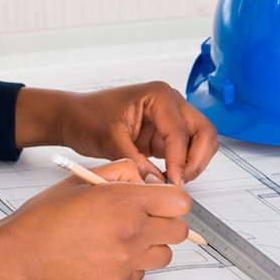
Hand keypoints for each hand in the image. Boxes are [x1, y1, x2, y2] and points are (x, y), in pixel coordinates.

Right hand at [0, 171, 190, 279]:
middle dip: (166, 222)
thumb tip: (145, 178)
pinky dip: (133, 265)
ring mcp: (127, 260)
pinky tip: (109, 254)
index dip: (171, 199)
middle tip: (144, 219)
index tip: (160, 200)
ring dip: (152, 245)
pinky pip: (142, 273)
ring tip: (124, 237)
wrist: (22, 253)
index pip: (180, 202)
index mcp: (126, 202)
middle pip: (180, 230)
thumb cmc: (46, 217)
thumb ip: (121, 171)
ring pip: (165, 254)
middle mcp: (132, 231)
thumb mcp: (83, 179)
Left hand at [32, 81, 218, 181]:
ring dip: (193, 163)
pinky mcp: (166, 134)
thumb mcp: (109, 141)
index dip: (179, 161)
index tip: (173, 183)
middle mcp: (170, 103)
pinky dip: (183, 165)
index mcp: (158, 95)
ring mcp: (171, 118)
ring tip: (173, 181)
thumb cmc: (87, 117)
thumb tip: (156, 183)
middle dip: (196, 160)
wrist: (75, 117)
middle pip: (204, 132)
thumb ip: (135, 162)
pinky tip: (167, 178)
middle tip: (180, 182)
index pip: (180, 131)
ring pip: (202, 141)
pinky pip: (187, 150)